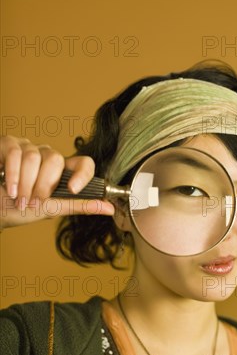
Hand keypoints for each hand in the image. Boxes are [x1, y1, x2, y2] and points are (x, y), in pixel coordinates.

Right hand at [0, 135, 114, 229]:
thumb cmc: (18, 210)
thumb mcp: (51, 209)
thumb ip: (79, 206)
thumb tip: (109, 208)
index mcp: (62, 173)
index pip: (84, 163)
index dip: (83, 174)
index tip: (73, 189)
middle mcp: (47, 157)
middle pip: (56, 160)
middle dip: (42, 186)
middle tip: (32, 202)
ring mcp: (28, 149)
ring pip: (34, 158)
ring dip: (24, 184)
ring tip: (18, 198)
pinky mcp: (9, 144)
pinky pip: (16, 152)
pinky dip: (12, 173)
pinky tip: (8, 186)